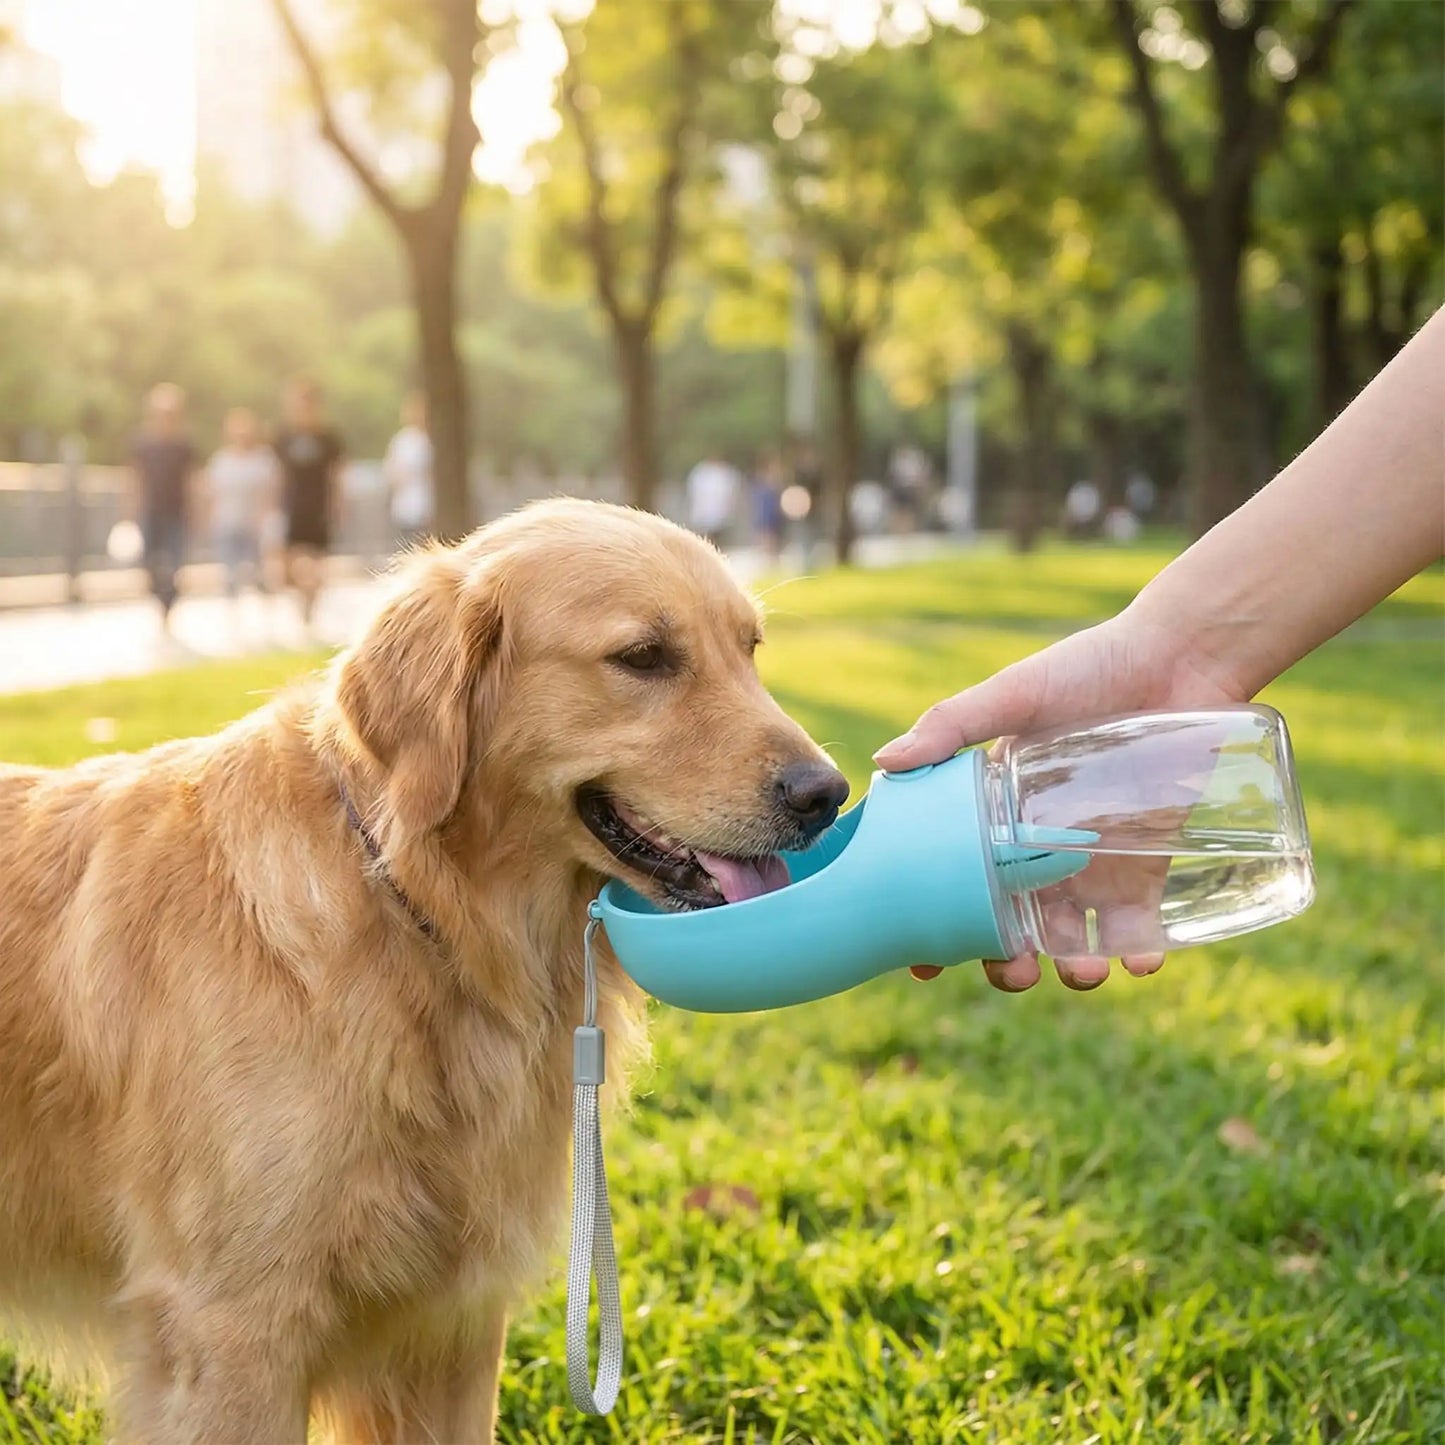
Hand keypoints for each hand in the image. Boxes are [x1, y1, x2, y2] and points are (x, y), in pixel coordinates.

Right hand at [874, 606, 1247, 991]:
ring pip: (1070, 935)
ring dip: (1071, 967)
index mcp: (992, 813)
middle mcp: (1036, 846)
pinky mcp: (1148, 863)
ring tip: (1080, 972)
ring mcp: (1092, 859)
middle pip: (1007, 922)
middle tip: (1010, 970)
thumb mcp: (1014, 694)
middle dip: (1003, 962)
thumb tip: (884, 761)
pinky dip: (1138, 952)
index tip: (923, 961)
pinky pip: (1139, 925)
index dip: (934, 923)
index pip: (953, 877)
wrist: (1183, 657)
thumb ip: (952, 726)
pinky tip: (1139, 959)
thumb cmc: (1091, 667)